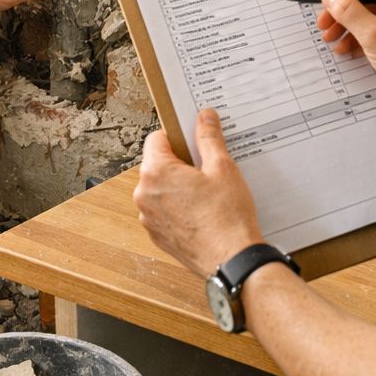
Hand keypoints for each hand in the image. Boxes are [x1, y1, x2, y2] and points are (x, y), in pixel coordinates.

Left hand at [133, 108, 264, 276]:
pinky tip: (202, 212)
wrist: (232, 259)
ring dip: (178, 186)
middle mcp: (144, 195)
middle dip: (180, 163)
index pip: (157, 138)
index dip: (178, 137)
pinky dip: (178, 208)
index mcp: (155, 172)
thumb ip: (209, 137)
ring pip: (160, 189)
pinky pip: (164, 211)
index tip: (194, 142)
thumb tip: (204, 116)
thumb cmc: (227, 217)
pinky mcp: (158, 236)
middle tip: (207, 170)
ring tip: (207, 194)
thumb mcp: (222, 167)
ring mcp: (149, 218)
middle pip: (157, 164)